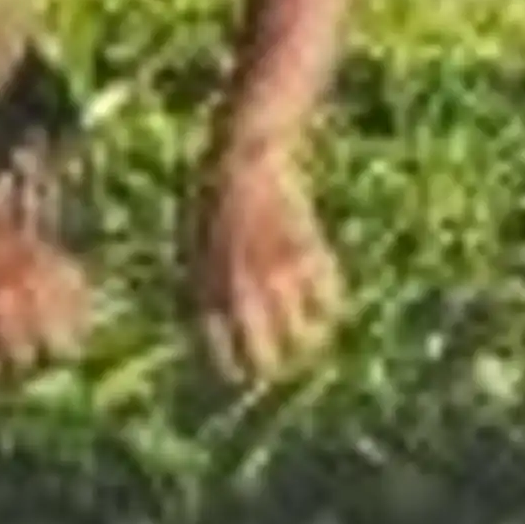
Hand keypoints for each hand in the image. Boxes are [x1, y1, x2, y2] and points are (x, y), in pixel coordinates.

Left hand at [188, 142, 343, 383]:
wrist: (243, 153)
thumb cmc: (213, 196)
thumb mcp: (192, 243)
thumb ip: (201, 285)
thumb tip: (211, 323)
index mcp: (206, 290)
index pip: (221, 354)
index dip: (234, 368)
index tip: (243, 370)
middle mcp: (240, 291)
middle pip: (265, 360)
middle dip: (275, 367)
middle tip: (282, 364)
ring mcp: (275, 274)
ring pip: (305, 337)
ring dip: (311, 342)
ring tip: (313, 337)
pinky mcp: (306, 252)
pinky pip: (330, 297)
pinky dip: (333, 304)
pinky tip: (331, 302)